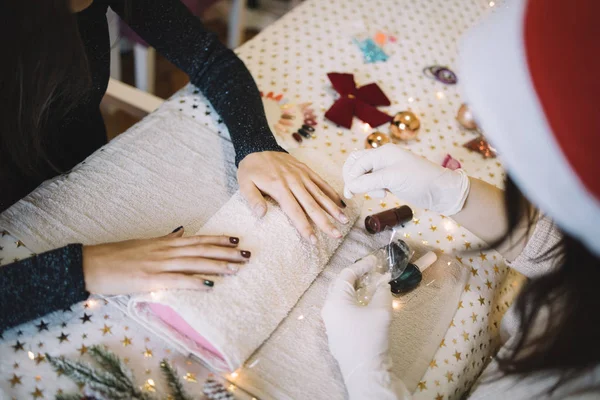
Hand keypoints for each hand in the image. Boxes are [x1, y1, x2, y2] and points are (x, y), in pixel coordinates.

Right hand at [82, 227, 249, 294]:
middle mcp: (166, 251)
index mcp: (165, 243)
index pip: (198, 240)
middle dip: (226, 253)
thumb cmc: (117, 255)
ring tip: (237, 269)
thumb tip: (181, 230)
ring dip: (217, 266)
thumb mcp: (144, 243)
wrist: (92, 264)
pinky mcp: (151, 280)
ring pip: (194, 264)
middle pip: (202, 251)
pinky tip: (210, 285)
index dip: (218, 239)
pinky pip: (177, 280)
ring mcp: (159, 265)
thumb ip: (165, 239)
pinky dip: (194, 282)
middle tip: (247, 255)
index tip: (236, 239)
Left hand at [237, 151, 347, 242]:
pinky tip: (341, 203)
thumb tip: (261, 215)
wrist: (257, 145)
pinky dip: (331, 192)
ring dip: (333, 208)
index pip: (294, 211)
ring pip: (320, 194)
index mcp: (278, 187)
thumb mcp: (244, 183)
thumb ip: (252, 199)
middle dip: (325, 221)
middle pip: (312, 205)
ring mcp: (302, 175)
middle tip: (336, 234)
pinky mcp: (306, 169)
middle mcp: (293, 182)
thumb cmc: (250, 169)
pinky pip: (321, 182)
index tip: (313, 239)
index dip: (304, 226)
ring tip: (344, 220)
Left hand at [322, 255, 392, 379]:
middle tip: (374, 272)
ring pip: (342, 299)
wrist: (365, 372)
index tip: (376, 260)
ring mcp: (331, 323)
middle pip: (341, 285)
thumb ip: (382, 292)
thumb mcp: (381, 311)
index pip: (346, 275)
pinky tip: (368, 305)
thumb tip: (382, 284)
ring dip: (357, 290)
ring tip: (373, 286)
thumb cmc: (370, 338)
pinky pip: (344, 311)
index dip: (362, 265)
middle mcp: (329, 310)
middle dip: (358, 277)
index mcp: (335, 301)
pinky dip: (356, 303)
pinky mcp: (338, 334)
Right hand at [343, 144, 469, 215]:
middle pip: (356, 165)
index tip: (351, 193)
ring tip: (378, 194)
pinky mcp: (390, 179)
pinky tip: (383, 194)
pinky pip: (372, 181)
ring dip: (364, 185)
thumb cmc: (420, 181)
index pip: (357, 162)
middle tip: (356, 194)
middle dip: (354, 179)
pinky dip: (372, 188)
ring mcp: (386, 168)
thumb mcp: (392, 179)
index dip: (351, 177)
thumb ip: (369, 182)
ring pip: (363, 174)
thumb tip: (350, 186)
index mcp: (382, 152)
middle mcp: (382, 157)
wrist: (441, 191)